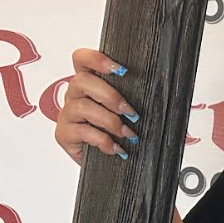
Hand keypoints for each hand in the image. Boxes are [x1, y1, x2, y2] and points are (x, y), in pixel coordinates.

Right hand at [55, 47, 138, 165]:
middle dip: (110, 96)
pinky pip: (80, 131)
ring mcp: (67, 114)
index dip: (96, 59)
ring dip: (109, 120)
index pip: (82, 59)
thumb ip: (133, 96)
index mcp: (88, 83)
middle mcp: (74, 95)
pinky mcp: (64, 134)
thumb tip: (160, 89)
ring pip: (82, 107)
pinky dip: (102, 140)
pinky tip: (115, 148)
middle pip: (82, 81)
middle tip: (130, 112)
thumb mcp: (126, 111)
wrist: (107, 163)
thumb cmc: (118, 132)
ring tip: (127, 134)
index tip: (121, 70)